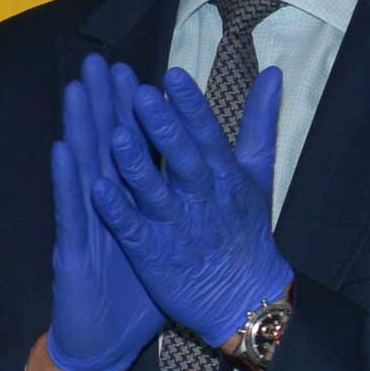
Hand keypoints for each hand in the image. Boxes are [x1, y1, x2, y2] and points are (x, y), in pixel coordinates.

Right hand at [43, 82, 159, 370]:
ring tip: (77, 90)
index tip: (138, 74)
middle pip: (104, 148)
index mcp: (131, 207)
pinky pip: (72, 213)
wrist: (106, 344)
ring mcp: (86, 228)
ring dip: (80, 129)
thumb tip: (204, 186)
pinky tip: (63, 151)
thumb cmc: (135, 298)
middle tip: (100, 64)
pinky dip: (67, 181)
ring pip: (83, 170)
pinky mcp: (73, 253)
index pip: (133, 150)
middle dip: (103, 106)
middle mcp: (105, 209)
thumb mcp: (165, 250)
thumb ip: (181, 213)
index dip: (134, 114)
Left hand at [99, 57, 292, 351]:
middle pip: (183, 160)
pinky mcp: (154, 254)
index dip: (191, 106)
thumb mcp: (259, 174)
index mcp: (225, 176)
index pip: (209, 135)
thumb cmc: (247, 230)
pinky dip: (117, 210)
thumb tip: (273, 73)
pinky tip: (95, 188)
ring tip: (114, 135)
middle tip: (141, 95)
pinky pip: (133, 230)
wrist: (244, 298)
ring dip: (135, 165)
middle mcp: (202, 199)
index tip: (173, 75)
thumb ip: (259, 123)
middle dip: (164, 128)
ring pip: (154, 193)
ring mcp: (176, 227)